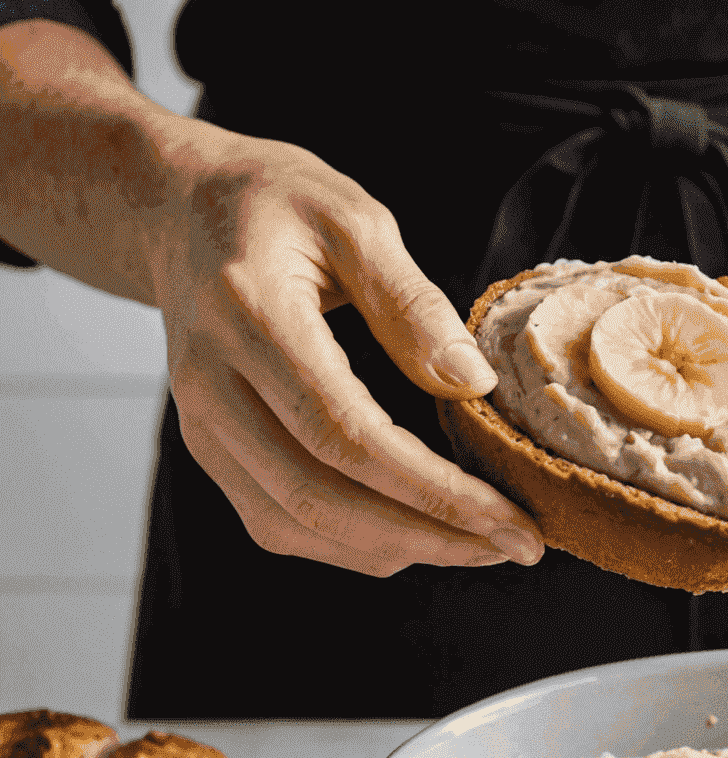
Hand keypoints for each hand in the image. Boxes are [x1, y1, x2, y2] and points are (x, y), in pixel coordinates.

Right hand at [147, 128, 543, 574]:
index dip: (434, 491)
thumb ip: (412, 301)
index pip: (347, 434)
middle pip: (323, 498)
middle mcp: (211, 385)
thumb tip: (473, 383)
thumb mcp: (354, 219)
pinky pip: (281, 526)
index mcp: (249, 315)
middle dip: (430, 537)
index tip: (510, 516)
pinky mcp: (211, 455)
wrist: (179, 214)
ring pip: (300, 526)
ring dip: (401, 550)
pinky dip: (358, 546)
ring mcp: (202, 428)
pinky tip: (422, 535)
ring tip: (484, 544)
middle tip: (517, 545)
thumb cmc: (273, 207)